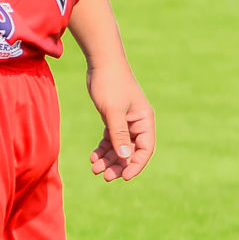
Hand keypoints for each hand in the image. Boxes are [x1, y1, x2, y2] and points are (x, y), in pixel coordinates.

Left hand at [87, 61, 154, 181]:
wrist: (101, 62)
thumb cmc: (110, 83)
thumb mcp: (113, 111)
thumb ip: (119, 135)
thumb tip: (126, 157)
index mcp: (145, 121)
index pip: (145, 150)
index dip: (135, 165)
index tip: (123, 177)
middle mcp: (138, 123)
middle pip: (131, 151)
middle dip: (118, 165)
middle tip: (104, 176)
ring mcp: (126, 121)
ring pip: (119, 147)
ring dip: (108, 159)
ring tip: (94, 168)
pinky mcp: (114, 118)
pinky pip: (110, 139)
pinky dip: (103, 148)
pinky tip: (93, 156)